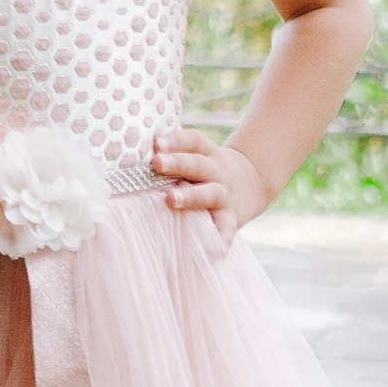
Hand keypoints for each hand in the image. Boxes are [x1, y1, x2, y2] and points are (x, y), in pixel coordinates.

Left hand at [152, 129, 270, 246]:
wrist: (252, 181)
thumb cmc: (209, 168)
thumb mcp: (200, 154)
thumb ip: (177, 152)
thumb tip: (135, 147)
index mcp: (207, 153)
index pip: (193, 140)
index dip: (176, 139)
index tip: (157, 142)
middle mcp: (217, 171)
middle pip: (197, 164)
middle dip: (177, 163)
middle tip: (156, 163)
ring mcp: (225, 195)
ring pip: (210, 193)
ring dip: (191, 196)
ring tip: (171, 200)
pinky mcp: (233, 218)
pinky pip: (228, 227)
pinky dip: (223, 237)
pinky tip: (215, 246)